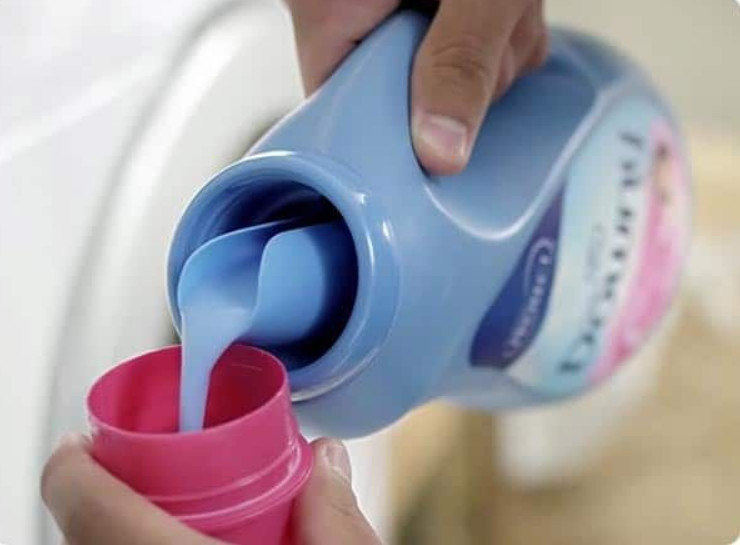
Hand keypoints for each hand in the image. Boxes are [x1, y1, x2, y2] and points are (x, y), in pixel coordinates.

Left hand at [42, 435, 380, 544]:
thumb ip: (334, 512)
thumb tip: (328, 458)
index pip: (86, 506)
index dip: (71, 465)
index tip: (79, 442)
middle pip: (83, 533)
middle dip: (100, 494)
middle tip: (132, 468)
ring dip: (112, 530)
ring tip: (151, 506)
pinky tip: (176, 543)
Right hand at [286, 0, 547, 174]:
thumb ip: (460, 59)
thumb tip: (440, 151)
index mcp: (328, 3)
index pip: (338, 108)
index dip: (391, 134)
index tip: (436, 145)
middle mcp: (343, 6)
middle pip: (397, 93)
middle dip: (462, 82)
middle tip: (494, 36)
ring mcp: (380, 5)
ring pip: (432, 70)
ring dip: (487, 54)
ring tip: (504, 6)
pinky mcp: (416, 4)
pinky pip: (448, 43)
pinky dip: (488, 34)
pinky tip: (503, 8)